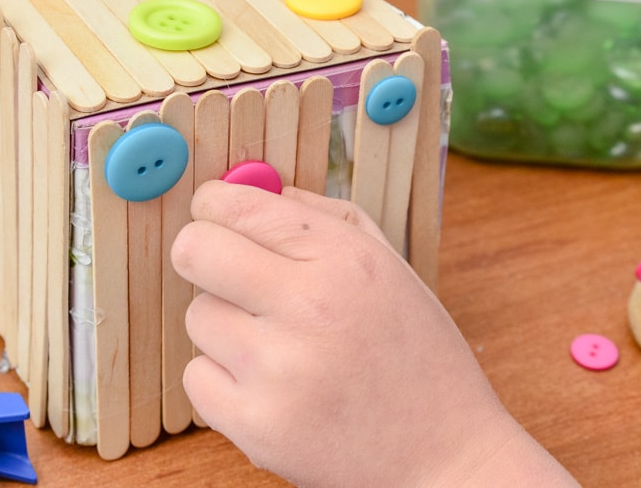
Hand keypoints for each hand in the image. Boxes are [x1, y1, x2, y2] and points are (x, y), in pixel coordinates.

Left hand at [171, 181, 575, 485]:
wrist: (446, 454)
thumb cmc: (416, 355)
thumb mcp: (389, 265)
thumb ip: (321, 215)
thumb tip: (250, 186)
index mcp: (344, 259)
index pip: (237, 207)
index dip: (214, 204)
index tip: (214, 212)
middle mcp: (308, 307)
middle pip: (194, 251)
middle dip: (202, 251)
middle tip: (225, 268)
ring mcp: (279, 371)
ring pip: (196, 316)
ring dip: (224, 323)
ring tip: (275, 343)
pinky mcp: (257, 427)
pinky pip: (196, 378)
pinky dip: (222, 378)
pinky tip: (268, 384)